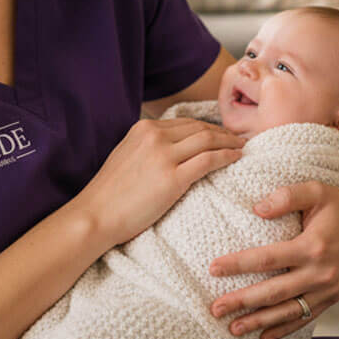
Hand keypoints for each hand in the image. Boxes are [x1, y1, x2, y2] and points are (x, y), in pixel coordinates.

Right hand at [77, 118, 244, 248]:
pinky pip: (208, 160)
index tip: (220, 133)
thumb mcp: (126, 155)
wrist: (96, 215)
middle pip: (199, 128)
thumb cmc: (110, 193)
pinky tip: (236, 158)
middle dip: (222, 132)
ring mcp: (164, 156)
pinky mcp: (172, 178)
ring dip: (229, 142)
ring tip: (242, 147)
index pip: (184, 123)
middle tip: (238, 138)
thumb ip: (147, 146)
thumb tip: (171, 148)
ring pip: (207, 140)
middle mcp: (154, 136)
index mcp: (143, 128)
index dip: (207, 127)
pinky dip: (226, 156)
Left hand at [207, 161, 338, 338]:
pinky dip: (284, 330)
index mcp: (313, 246)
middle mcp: (321, 273)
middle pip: (274, 292)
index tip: (212, 268)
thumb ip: (287, 195)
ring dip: (259, 322)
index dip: (238, 264)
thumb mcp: (316, 190)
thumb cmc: (338, 202)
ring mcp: (328, 289)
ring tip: (232, 329)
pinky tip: (263, 338)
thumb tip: (257, 209)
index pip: (267, 258)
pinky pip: (305, 318)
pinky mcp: (332, 298)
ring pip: (287, 311)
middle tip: (214, 309)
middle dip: (242, 302)